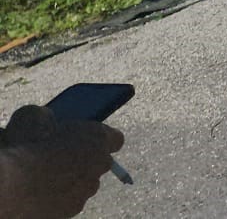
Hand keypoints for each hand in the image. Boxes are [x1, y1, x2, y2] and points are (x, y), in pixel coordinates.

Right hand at [0, 104, 123, 218]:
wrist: (11, 186)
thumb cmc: (23, 146)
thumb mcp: (33, 116)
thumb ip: (49, 118)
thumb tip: (48, 121)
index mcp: (97, 138)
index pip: (115, 138)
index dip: (101, 138)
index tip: (88, 139)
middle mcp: (99, 166)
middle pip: (98, 163)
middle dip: (82, 160)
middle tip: (57, 158)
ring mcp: (86, 191)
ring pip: (83, 184)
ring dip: (70, 180)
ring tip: (44, 177)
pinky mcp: (71, 210)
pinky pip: (68, 200)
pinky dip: (57, 197)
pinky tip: (38, 191)